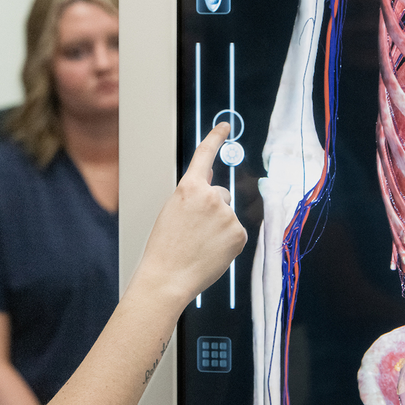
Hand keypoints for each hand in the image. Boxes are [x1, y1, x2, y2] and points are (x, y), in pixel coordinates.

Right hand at [139, 123, 247, 305]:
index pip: (204, 155)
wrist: (168, 278)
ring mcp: (227, 215)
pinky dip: (227, 242)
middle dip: (213, 209)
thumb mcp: (172, 211)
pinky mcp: (239, 233)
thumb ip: (192, 192)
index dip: (215, 137)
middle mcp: (211, 196)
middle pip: (221, 194)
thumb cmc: (164, 248)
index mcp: (189, 188)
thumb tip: (208, 178)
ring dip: (219, 227)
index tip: (224, 126)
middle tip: (194, 232)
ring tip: (199, 245)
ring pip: (228, 215)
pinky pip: (236, 233)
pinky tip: (211, 252)